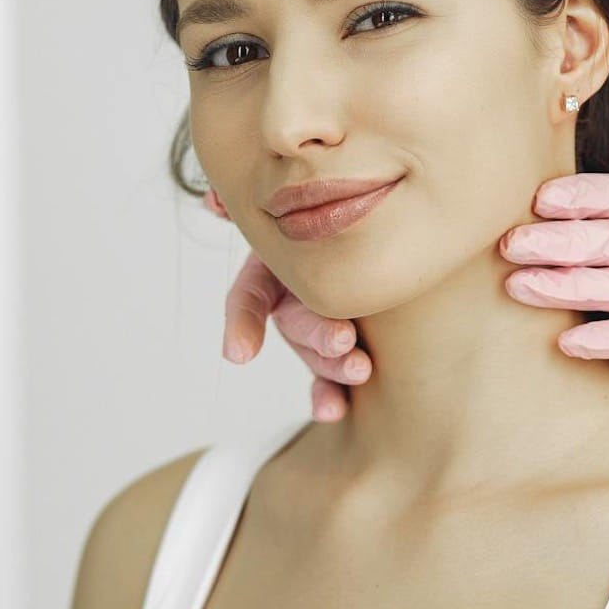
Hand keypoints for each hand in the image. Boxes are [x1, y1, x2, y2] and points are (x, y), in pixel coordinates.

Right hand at [208, 189, 368, 421]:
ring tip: (359, 369)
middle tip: (345, 340)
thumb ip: (275, 197)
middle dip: (317, 335)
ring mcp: (316, 329)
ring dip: (332, 367)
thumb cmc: (344, 212)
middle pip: (294, 324)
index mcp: (278, 267)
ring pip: (315, 355)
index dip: (242, 323)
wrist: (391, 235)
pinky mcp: (341, 352)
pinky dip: (328, 397)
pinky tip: (332, 411)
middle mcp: (292, 300)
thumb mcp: (313, 201)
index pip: (250, 296)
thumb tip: (216, 202)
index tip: (240, 355)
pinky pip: (329, 382)